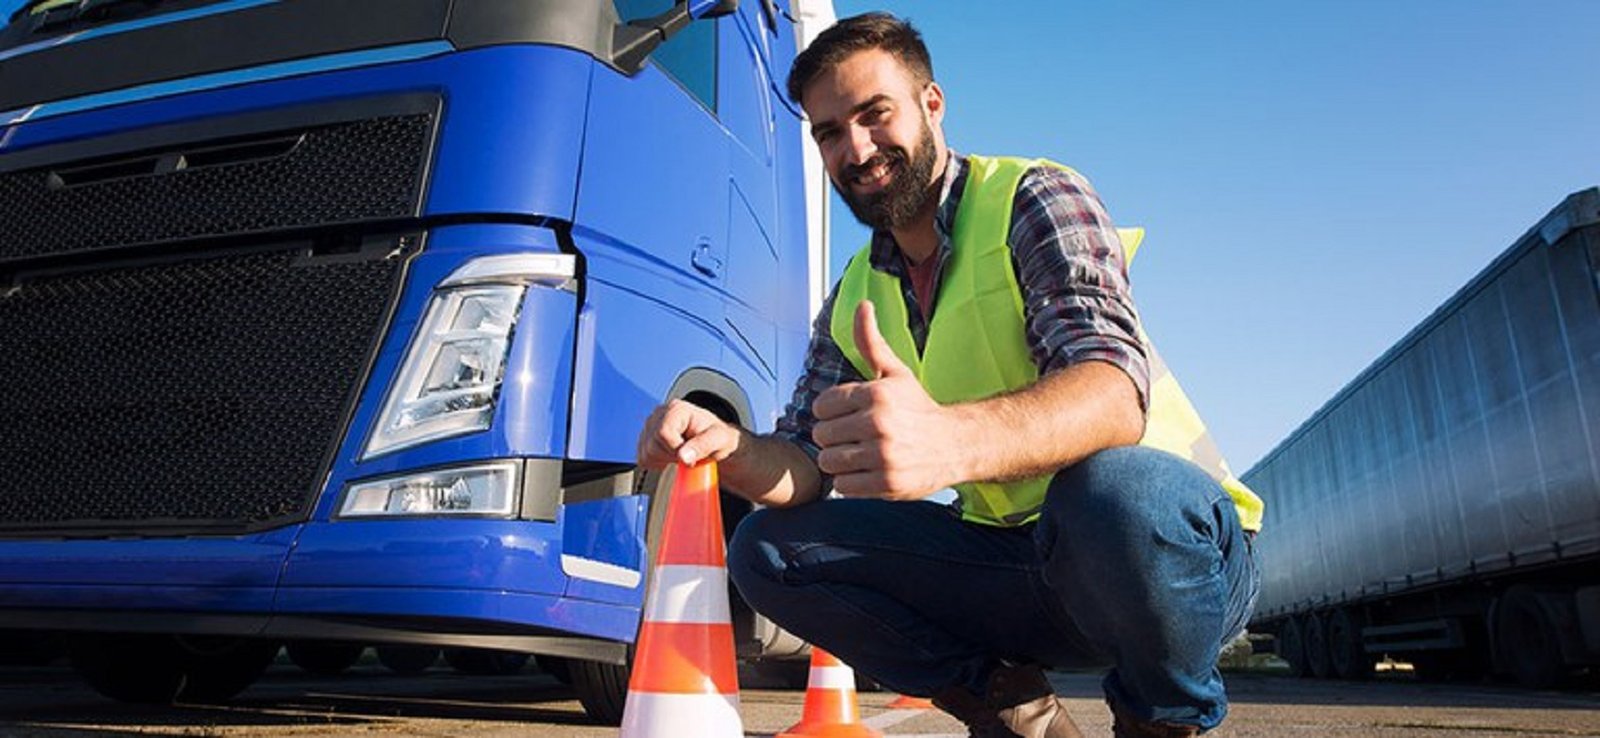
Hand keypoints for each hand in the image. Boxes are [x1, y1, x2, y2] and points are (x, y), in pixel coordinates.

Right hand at [637, 399, 741, 468]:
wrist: (714, 440)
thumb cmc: (718, 437)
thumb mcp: (719, 440)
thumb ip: (703, 445)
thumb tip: (683, 456)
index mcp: (677, 409)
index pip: (663, 433)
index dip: (675, 449)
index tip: (690, 455)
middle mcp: (660, 414)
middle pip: (652, 445)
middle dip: (670, 456)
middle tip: (687, 455)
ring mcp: (650, 425)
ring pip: (645, 453)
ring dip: (663, 460)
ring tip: (679, 454)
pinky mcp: (645, 437)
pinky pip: (642, 458)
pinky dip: (656, 462)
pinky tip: (670, 457)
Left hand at [811, 301, 967, 499]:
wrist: (955, 445)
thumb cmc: (918, 408)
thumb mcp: (895, 373)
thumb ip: (871, 342)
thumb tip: (862, 305)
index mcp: (876, 393)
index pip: (821, 406)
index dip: (831, 412)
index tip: (849, 415)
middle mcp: (879, 423)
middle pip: (821, 435)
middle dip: (834, 437)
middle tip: (855, 437)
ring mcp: (884, 455)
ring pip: (829, 461)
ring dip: (840, 461)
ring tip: (860, 454)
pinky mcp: (887, 483)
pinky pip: (843, 487)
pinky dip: (851, 483)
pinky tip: (868, 471)